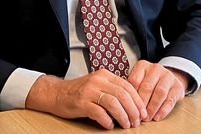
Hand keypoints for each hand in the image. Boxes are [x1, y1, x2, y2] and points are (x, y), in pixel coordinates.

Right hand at [25, 69, 146, 129]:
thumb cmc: (79, 92)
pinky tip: (109, 125)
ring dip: (123, 116)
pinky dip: (107, 120)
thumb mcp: (98, 86)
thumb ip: (113, 91)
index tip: (143, 113)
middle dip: (133, 110)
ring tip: (126, 125)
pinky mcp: (81, 102)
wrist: (57, 93)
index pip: (128, 86)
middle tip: (137, 121)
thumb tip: (133, 106)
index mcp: (105, 75)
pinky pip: (99, 112)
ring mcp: (89, 91)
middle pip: (123, 95)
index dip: (138, 101)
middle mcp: (98, 80)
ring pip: (113, 103)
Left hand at [126, 60, 188, 121]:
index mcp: (143, 65)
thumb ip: (131, 88)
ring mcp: (168, 76)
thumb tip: (123, 104)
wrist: (168, 79)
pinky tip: (157, 117)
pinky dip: (163, 110)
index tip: (129, 108)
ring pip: (160, 93)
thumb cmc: (148, 82)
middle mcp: (156, 68)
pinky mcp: (178, 87)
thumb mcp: (138, 80)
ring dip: (152, 108)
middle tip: (138, 116)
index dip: (131, 96)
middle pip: (147, 87)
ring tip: (147, 118)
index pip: (134, 80)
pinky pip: (170, 100)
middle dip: (142, 104)